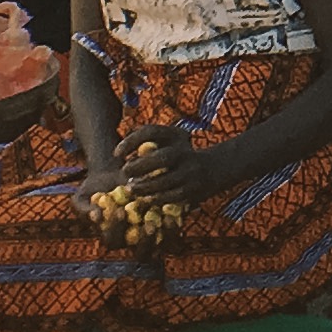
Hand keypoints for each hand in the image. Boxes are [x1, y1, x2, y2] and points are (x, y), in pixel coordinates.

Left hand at [111, 123, 225, 207]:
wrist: (214, 169)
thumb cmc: (179, 157)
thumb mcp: (168, 143)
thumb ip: (147, 145)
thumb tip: (120, 155)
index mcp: (176, 135)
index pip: (151, 132)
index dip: (131, 141)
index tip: (116, 154)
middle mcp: (186, 151)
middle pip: (162, 157)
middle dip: (140, 166)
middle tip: (125, 173)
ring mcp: (192, 171)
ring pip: (167, 179)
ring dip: (146, 186)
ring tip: (132, 189)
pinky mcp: (195, 189)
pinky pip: (174, 196)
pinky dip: (158, 198)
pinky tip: (146, 199)